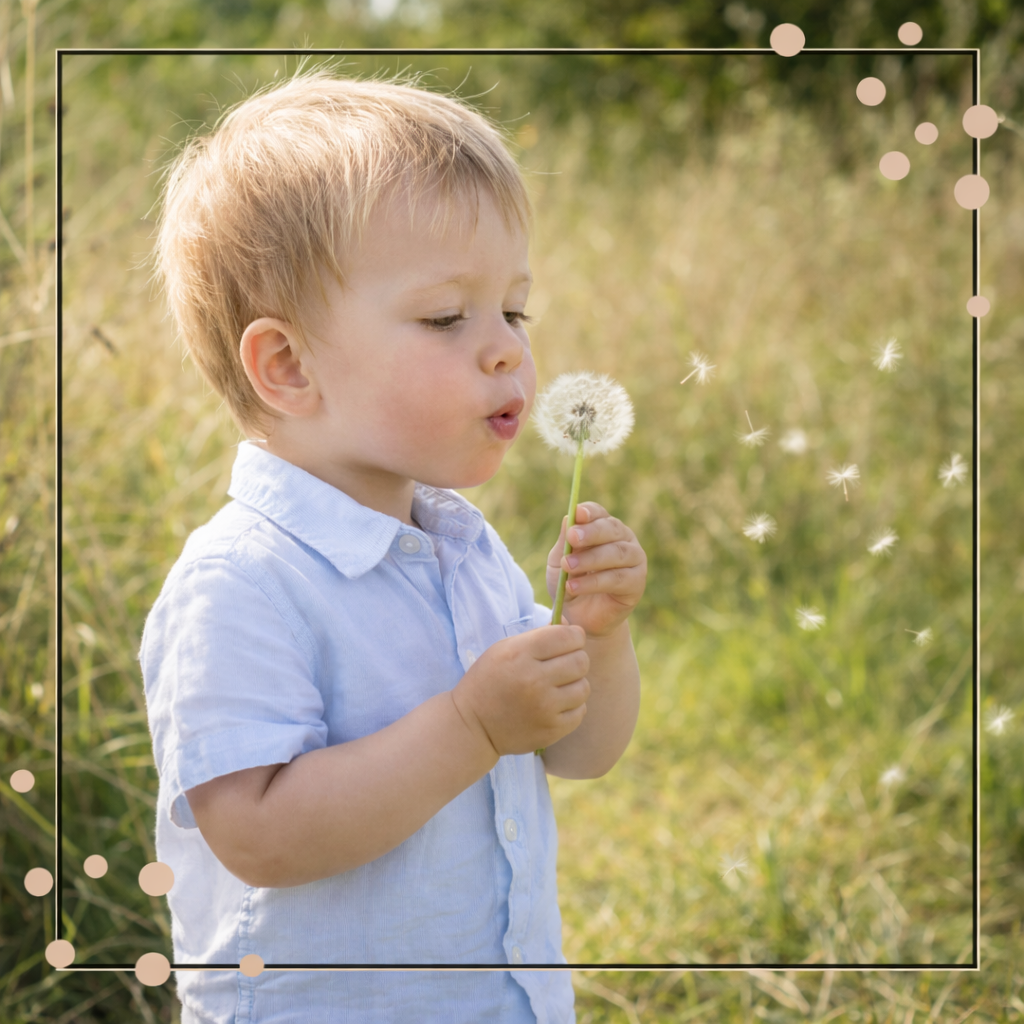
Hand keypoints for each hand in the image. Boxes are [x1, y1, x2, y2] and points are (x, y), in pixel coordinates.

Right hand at [451, 625, 589, 755]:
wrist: (472, 726)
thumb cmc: (489, 680)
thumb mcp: (504, 649)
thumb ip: (539, 635)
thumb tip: (572, 627)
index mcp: (520, 654)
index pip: (568, 637)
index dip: (574, 636)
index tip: (569, 640)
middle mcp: (534, 680)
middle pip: (581, 661)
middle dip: (576, 658)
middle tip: (563, 664)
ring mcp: (544, 708)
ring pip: (583, 687)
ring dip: (575, 684)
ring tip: (558, 686)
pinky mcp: (551, 730)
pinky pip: (580, 711)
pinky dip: (572, 706)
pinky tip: (555, 704)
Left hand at [546, 502, 646, 636]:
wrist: (579, 617)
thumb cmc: (570, 583)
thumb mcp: (560, 562)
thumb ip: (565, 542)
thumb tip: (569, 518)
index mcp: (603, 528)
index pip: (599, 513)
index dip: (590, 512)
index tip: (577, 514)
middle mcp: (623, 539)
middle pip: (611, 528)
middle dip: (591, 532)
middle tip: (573, 538)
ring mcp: (634, 560)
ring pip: (617, 553)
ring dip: (591, 559)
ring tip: (569, 567)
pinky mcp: (637, 583)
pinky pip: (618, 578)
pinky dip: (595, 582)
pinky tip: (574, 587)